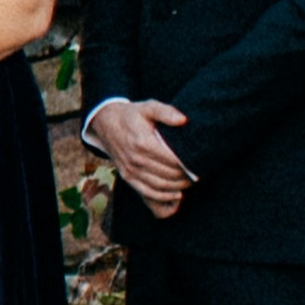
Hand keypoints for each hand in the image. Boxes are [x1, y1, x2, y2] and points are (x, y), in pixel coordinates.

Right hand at [94, 97, 194, 218]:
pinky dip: (164, 197)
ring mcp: (130, 169)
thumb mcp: (147, 107)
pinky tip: (176, 195)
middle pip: (169, 175)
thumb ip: (165, 112)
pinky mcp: (127, 176)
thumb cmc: (130, 115)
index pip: (173, 161)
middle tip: (198, 174)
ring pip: (160, 186)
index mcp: (142, 142)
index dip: (189, 165)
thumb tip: (183, 120)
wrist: (104, 122)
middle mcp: (135, 158)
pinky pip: (147, 192)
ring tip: (190, 182)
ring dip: (178, 187)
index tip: (200, 164)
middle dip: (186, 177)